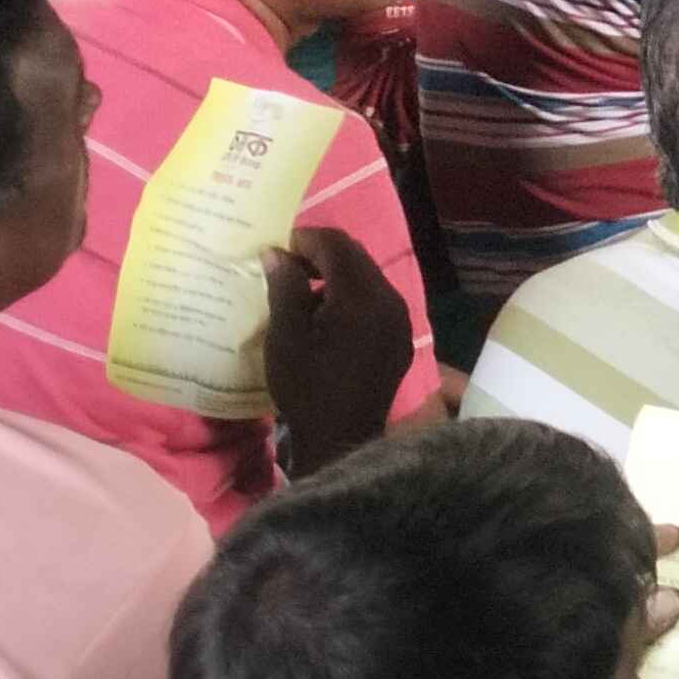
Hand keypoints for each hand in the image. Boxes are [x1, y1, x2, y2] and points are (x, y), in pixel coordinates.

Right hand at [262, 224, 415, 472]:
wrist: (339, 439)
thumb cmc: (306, 387)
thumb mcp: (286, 336)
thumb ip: (284, 286)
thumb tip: (277, 253)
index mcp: (362, 296)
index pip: (337, 245)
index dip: (305, 239)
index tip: (278, 249)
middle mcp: (391, 300)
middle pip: (357, 257)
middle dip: (321, 254)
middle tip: (288, 266)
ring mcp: (401, 320)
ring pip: (368, 277)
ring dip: (337, 275)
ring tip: (304, 291)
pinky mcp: (401, 338)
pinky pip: (377, 301)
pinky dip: (352, 296)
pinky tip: (328, 316)